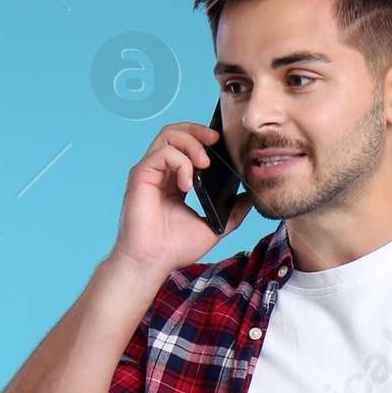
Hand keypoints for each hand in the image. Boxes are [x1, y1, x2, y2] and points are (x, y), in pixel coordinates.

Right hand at [107, 122, 249, 283]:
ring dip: (191, 143)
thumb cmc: (174, 248)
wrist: (152, 262)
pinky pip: (163, 153)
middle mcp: (160, 172)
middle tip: (215, 138)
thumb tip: (251, 197)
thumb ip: (232, 211)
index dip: (202, 137)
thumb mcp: (213, 227)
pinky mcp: (140, 176)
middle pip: (176, 132)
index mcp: (175, 180)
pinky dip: (180, 163)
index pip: (186, 145)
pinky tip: (188, 184)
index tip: (221, 142)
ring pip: (168, 135)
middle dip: (197, 130)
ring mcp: (149, 172)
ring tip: (205, 164)